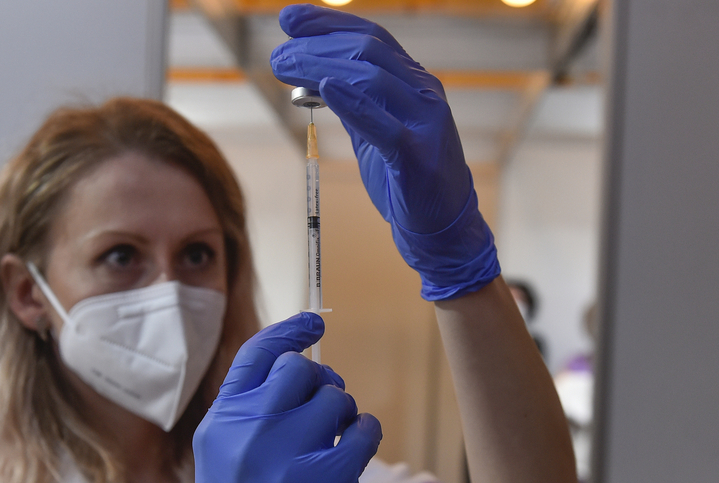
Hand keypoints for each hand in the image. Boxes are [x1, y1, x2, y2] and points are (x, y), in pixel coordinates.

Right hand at [193, 312, 381, 482]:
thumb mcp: (221, 449)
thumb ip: (249, 406)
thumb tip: (298, 366)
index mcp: (222, 419)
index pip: (257, 354)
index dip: (287, 332)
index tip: (311, 323)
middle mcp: (251, 428)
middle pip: (299, 370)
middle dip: (318, 381)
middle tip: (324, 400)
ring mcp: (288, 453)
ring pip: (335, 399)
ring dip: (342, 413)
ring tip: (332, 437)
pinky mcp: (326, 479)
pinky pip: (364, 430)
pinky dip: (365, 434)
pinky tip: (353, 449)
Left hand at [271, 4, 499, 299]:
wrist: (442, 226)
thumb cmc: (406, 177)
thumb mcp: (375, 130)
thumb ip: (353, 101)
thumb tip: (314, 75)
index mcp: (413, 81)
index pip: (371, 36)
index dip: (328, 23)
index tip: (288, 18)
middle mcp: (423, 92)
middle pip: (366, 51)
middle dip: (316, 46)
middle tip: (277, 55)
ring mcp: (426, 121)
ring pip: (372, 78)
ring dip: (321, 67)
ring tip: (284, 67)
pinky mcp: (419, 155)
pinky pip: (384, 124)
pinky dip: (354, 103)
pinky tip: (325, 88)